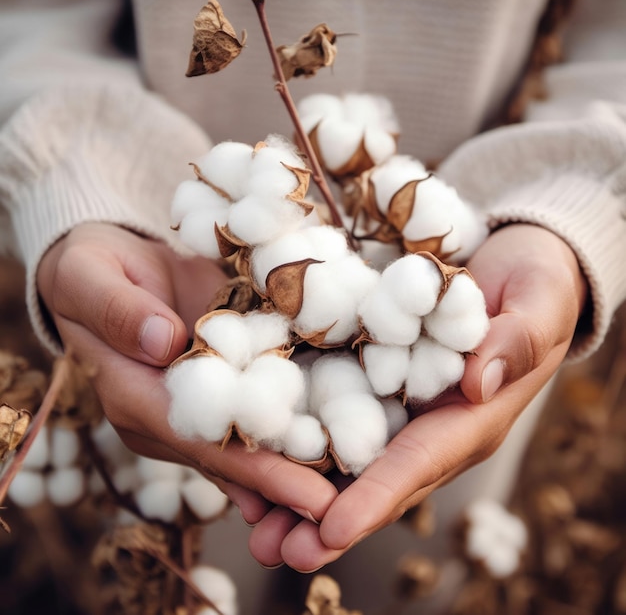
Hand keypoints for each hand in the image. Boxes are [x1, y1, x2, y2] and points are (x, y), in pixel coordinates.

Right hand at [37, 223, 337, 537]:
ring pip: (249, 445)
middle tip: (348, 510)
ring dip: (297, 470)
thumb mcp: (88, 277)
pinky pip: (255, 411)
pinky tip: (333, 450)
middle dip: (290, 487)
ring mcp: (196, 403)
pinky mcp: (220, 381)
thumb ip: (119, 311)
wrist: (110, 266)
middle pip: (234, 458)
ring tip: (351, 493)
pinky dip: (291, 429)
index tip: (309, 494)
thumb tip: (163, 342)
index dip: (256, 471)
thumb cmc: (91, 272)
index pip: (201, 442)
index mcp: (135, 398)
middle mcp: (169, 416)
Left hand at [257, 223, 587, 570]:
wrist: (515, 270)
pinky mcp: (378, 387)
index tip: (332, 530)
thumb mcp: (537, 303)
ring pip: (350, 463)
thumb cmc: (535, 285)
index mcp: (474, 417)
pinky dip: (301, 448)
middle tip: (275, 550)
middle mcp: (432, 426)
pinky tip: (262, 468)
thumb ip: (516, 341)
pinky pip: (338, 422)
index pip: (420, 462)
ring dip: (302, 498)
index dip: (377, 497)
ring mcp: (402, 410)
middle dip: (326, 520)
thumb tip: (477, 382)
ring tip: (257, 530)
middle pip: (376, 481)